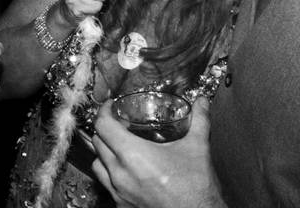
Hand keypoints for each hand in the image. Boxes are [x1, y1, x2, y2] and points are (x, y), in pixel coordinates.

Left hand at [91, 98, 226, 207]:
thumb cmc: (196, 188)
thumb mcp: (198, 148)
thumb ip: (199, 121)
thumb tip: (202, 102)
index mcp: (134, 155)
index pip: (103, 126)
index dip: (104, 111)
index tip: (111, 106)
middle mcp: (120, 174)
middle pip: (97, 143)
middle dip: (105, 129)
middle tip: (119, 123)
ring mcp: (119, 192)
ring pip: (97, 164)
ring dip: (104, 152)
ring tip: (119, 145)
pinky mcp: (122, 205)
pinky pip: (106, 184)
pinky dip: (110, 173)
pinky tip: (126, 170)